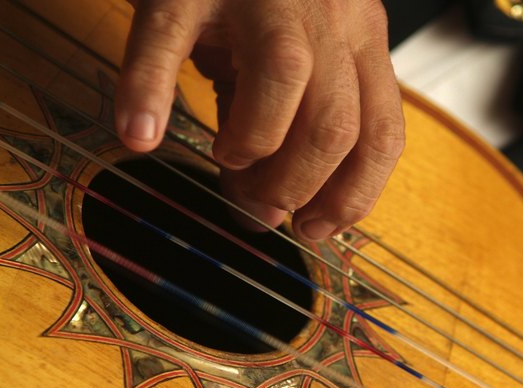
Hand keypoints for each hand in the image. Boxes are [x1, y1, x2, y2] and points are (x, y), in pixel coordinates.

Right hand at [115, 0, 404, 240]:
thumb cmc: (257, 8)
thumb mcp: (295, 64)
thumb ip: (288, 133)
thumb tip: (265, 213)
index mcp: (361, 39)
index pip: (382, 135)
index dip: (353, 196)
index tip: (316, 230)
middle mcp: (328, 15)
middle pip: (336, 124)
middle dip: (297, 187)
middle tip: (257, 203)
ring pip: (286, 81)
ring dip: (253, 146)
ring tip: (226, 157)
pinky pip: (168, 44)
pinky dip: (150, 95)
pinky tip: (140, 135)